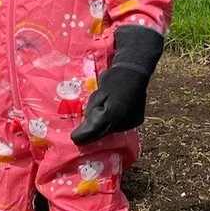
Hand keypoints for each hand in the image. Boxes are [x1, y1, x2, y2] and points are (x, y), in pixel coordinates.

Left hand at [71, 24, 163, 144]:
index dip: (80, 136)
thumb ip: (91, 110)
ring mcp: (130, 124)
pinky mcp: (136, 122)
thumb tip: (86, 122)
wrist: (135, 72)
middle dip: (90, 135)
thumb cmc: (113, 80)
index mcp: (109, 115)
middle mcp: (121, 123)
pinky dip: (113, 123)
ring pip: (110, 131)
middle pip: (100, 135)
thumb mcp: (97, 93)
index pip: (91, 132)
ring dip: (103, 128)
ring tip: (97, 120)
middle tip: (79, 135)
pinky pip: (119, 127)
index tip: (73, 137)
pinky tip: (111, 115)